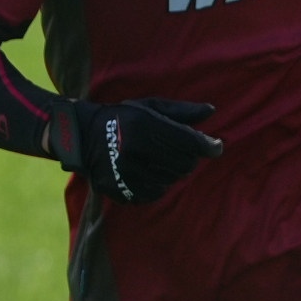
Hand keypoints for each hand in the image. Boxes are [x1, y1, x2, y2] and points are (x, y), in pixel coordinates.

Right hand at [48, 96, 223, 204]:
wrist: (83, 137)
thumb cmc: (124, 118)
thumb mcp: (151, 107)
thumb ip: (182, 111)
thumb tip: (211, 111)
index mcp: (144, 125)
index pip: (189, 142)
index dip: (208, 146)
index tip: (216, 147)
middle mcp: (134, 149)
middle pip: (184, 164)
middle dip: (190, 158)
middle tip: (183, 151)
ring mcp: (125, 172)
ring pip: (171, 179)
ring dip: (174, 171)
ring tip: (162, 160)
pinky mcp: (119, 189)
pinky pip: (155, 193)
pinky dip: (159, 184)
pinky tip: (151, 173)